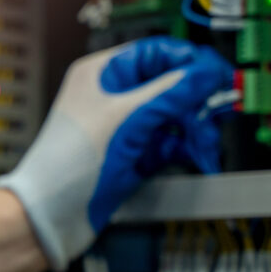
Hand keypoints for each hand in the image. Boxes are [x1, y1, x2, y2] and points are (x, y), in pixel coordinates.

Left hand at [0, 37, 231, 270]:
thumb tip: (208, 69)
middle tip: (215, 118)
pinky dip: (182, 149)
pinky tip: (192, 158)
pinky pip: (167, 142)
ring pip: (172, 116)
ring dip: (193, 130)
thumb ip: (172, 92)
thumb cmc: (67, 165)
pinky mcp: (131, 154)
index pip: (156, 53)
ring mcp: (122, 126)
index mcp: (101, 74)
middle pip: (170, 86)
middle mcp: (111, 96)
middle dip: (195, 105)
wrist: (51, 218)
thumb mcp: (127, 119)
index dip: (189, 62)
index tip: (219, 76)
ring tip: (203, 148)